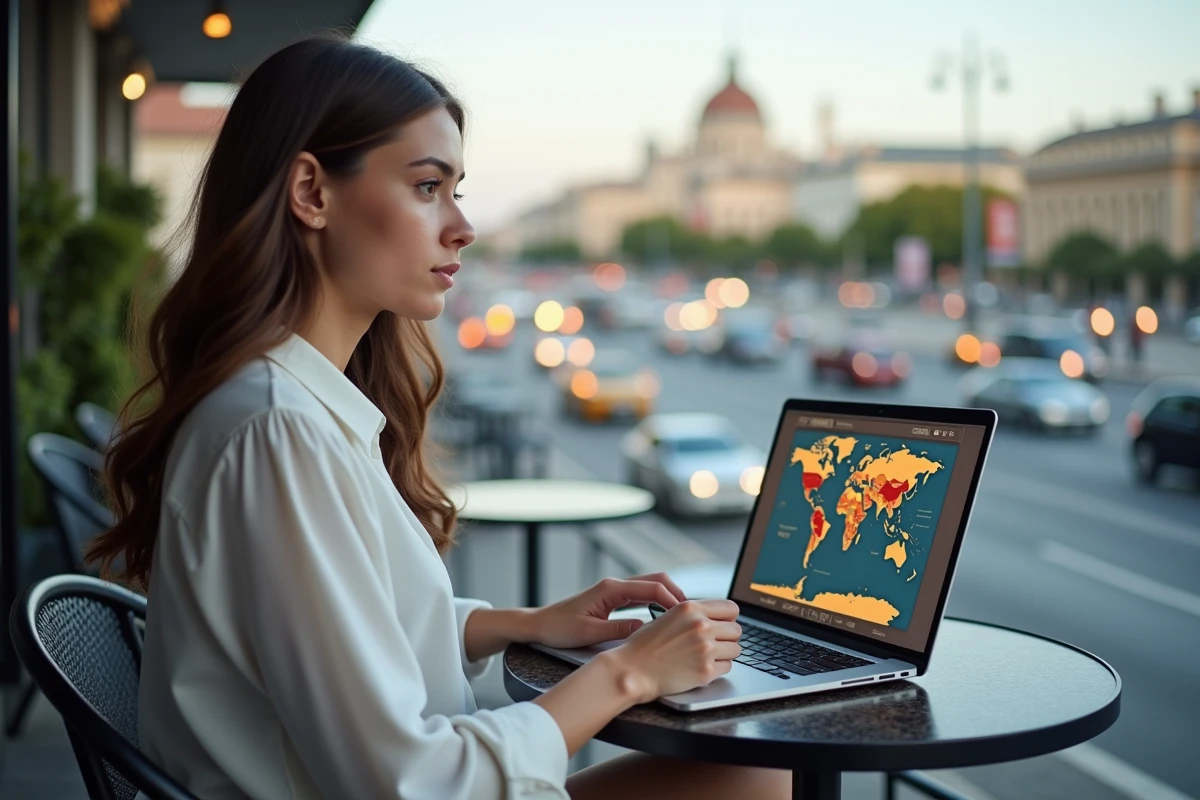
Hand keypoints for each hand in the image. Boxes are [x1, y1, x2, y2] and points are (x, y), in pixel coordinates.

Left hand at [531, 572, 686, 649]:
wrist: (540, 624)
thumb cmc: (559, 628)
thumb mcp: (588, 633)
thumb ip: (617, 630)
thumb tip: (644, 629)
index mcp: (610, 589)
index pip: (650, 587)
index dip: (671, 599)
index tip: (684, 614)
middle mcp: (614, 585)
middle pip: (655, 579)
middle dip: (675, 592)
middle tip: (692, 612)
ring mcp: (614, 590)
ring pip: (649, 585)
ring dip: (667, 596)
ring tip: (683, 615)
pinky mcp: (613, 598)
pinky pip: (641, 595)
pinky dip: (657, 601)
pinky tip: (664, 616)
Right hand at [604, 598, 741, 703]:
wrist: (632, 670)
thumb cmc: (645, 645)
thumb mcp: (668, 617)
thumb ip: (693, 615)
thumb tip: (717, 617)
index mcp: (691, 609)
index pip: (731, 608)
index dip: (728, 618)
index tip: (724, 624)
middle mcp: (701, 626)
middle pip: (736, 629)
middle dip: (727, 637)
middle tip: (714, 643)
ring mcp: (705, 649)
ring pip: (736, 649)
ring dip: (724, 653)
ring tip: (706, 656)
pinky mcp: (706, 671)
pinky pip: (728, 667)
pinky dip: (718, 669)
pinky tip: (701, 667)